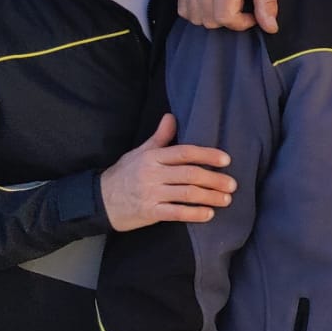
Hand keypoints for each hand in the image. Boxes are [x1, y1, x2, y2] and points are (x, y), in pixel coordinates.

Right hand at [99, 114, 235, 230]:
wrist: (99, 200)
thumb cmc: (124, 174)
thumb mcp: (139, 152)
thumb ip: (159, 137)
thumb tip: (171, 116)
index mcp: (152, 157)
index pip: (185, 152)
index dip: (208, 155)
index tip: (226, 160)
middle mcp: (152, 174)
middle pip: (190, 174)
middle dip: (215, 179)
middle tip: (233, 184)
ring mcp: (151, 194)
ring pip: (187, 194)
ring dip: (210, 197)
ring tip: (226, 199)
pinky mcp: (149, 212)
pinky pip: (176, 213)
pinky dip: (195, 214)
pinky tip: (208, 214)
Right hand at [179, 0, 279, 31]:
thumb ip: (267, 3)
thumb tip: (270, 28)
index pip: (224, 17)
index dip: (242, 22)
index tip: (252, 13)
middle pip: (209, 20)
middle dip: (229, 20)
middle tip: (242, 5)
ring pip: (195, 17)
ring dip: (213, 17)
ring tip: (229, 2)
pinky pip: (184, 9)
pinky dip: (198, 12)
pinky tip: (214, 2)